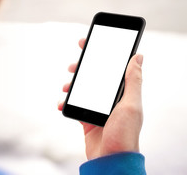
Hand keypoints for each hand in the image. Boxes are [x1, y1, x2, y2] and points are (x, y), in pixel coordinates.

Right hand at [58, 38, 143, 159]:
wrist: (110, 160)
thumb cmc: (124, 134)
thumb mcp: (131, 105)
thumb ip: (133, 81)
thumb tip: (138, 56)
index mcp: (122, 93)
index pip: (111, 67)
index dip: (100, 52)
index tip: (88, 41)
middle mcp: (110, 99)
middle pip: (94, 76)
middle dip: (82, 68)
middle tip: (74, 64)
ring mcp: (97, 108)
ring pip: (81, 89)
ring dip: (72, 85)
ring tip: (67, 85)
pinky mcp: (86, 119)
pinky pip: (74, 105)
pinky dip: (66, 103)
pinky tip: (63, 103)